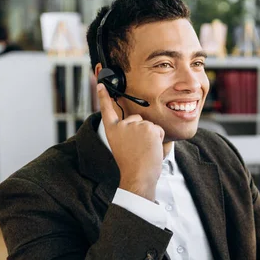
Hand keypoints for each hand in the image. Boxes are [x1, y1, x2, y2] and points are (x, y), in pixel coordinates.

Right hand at [97, 84, 163, 200]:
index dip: (103, 96)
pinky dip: (159, 139)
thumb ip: (127, 134)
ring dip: (151, 137)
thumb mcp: (124, 147)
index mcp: (112, 130)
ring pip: (150, 126)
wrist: (137, 176)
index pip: (106, 110)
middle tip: (138, 149)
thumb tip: (138, 124)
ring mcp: (135, 125)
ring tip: (144, 151)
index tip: (101, 84)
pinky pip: (158, 130)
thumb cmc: (133, 166)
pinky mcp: (148, 127)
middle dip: (143, 132)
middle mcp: (122, 125)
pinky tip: (151, 149)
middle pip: (138, 120)